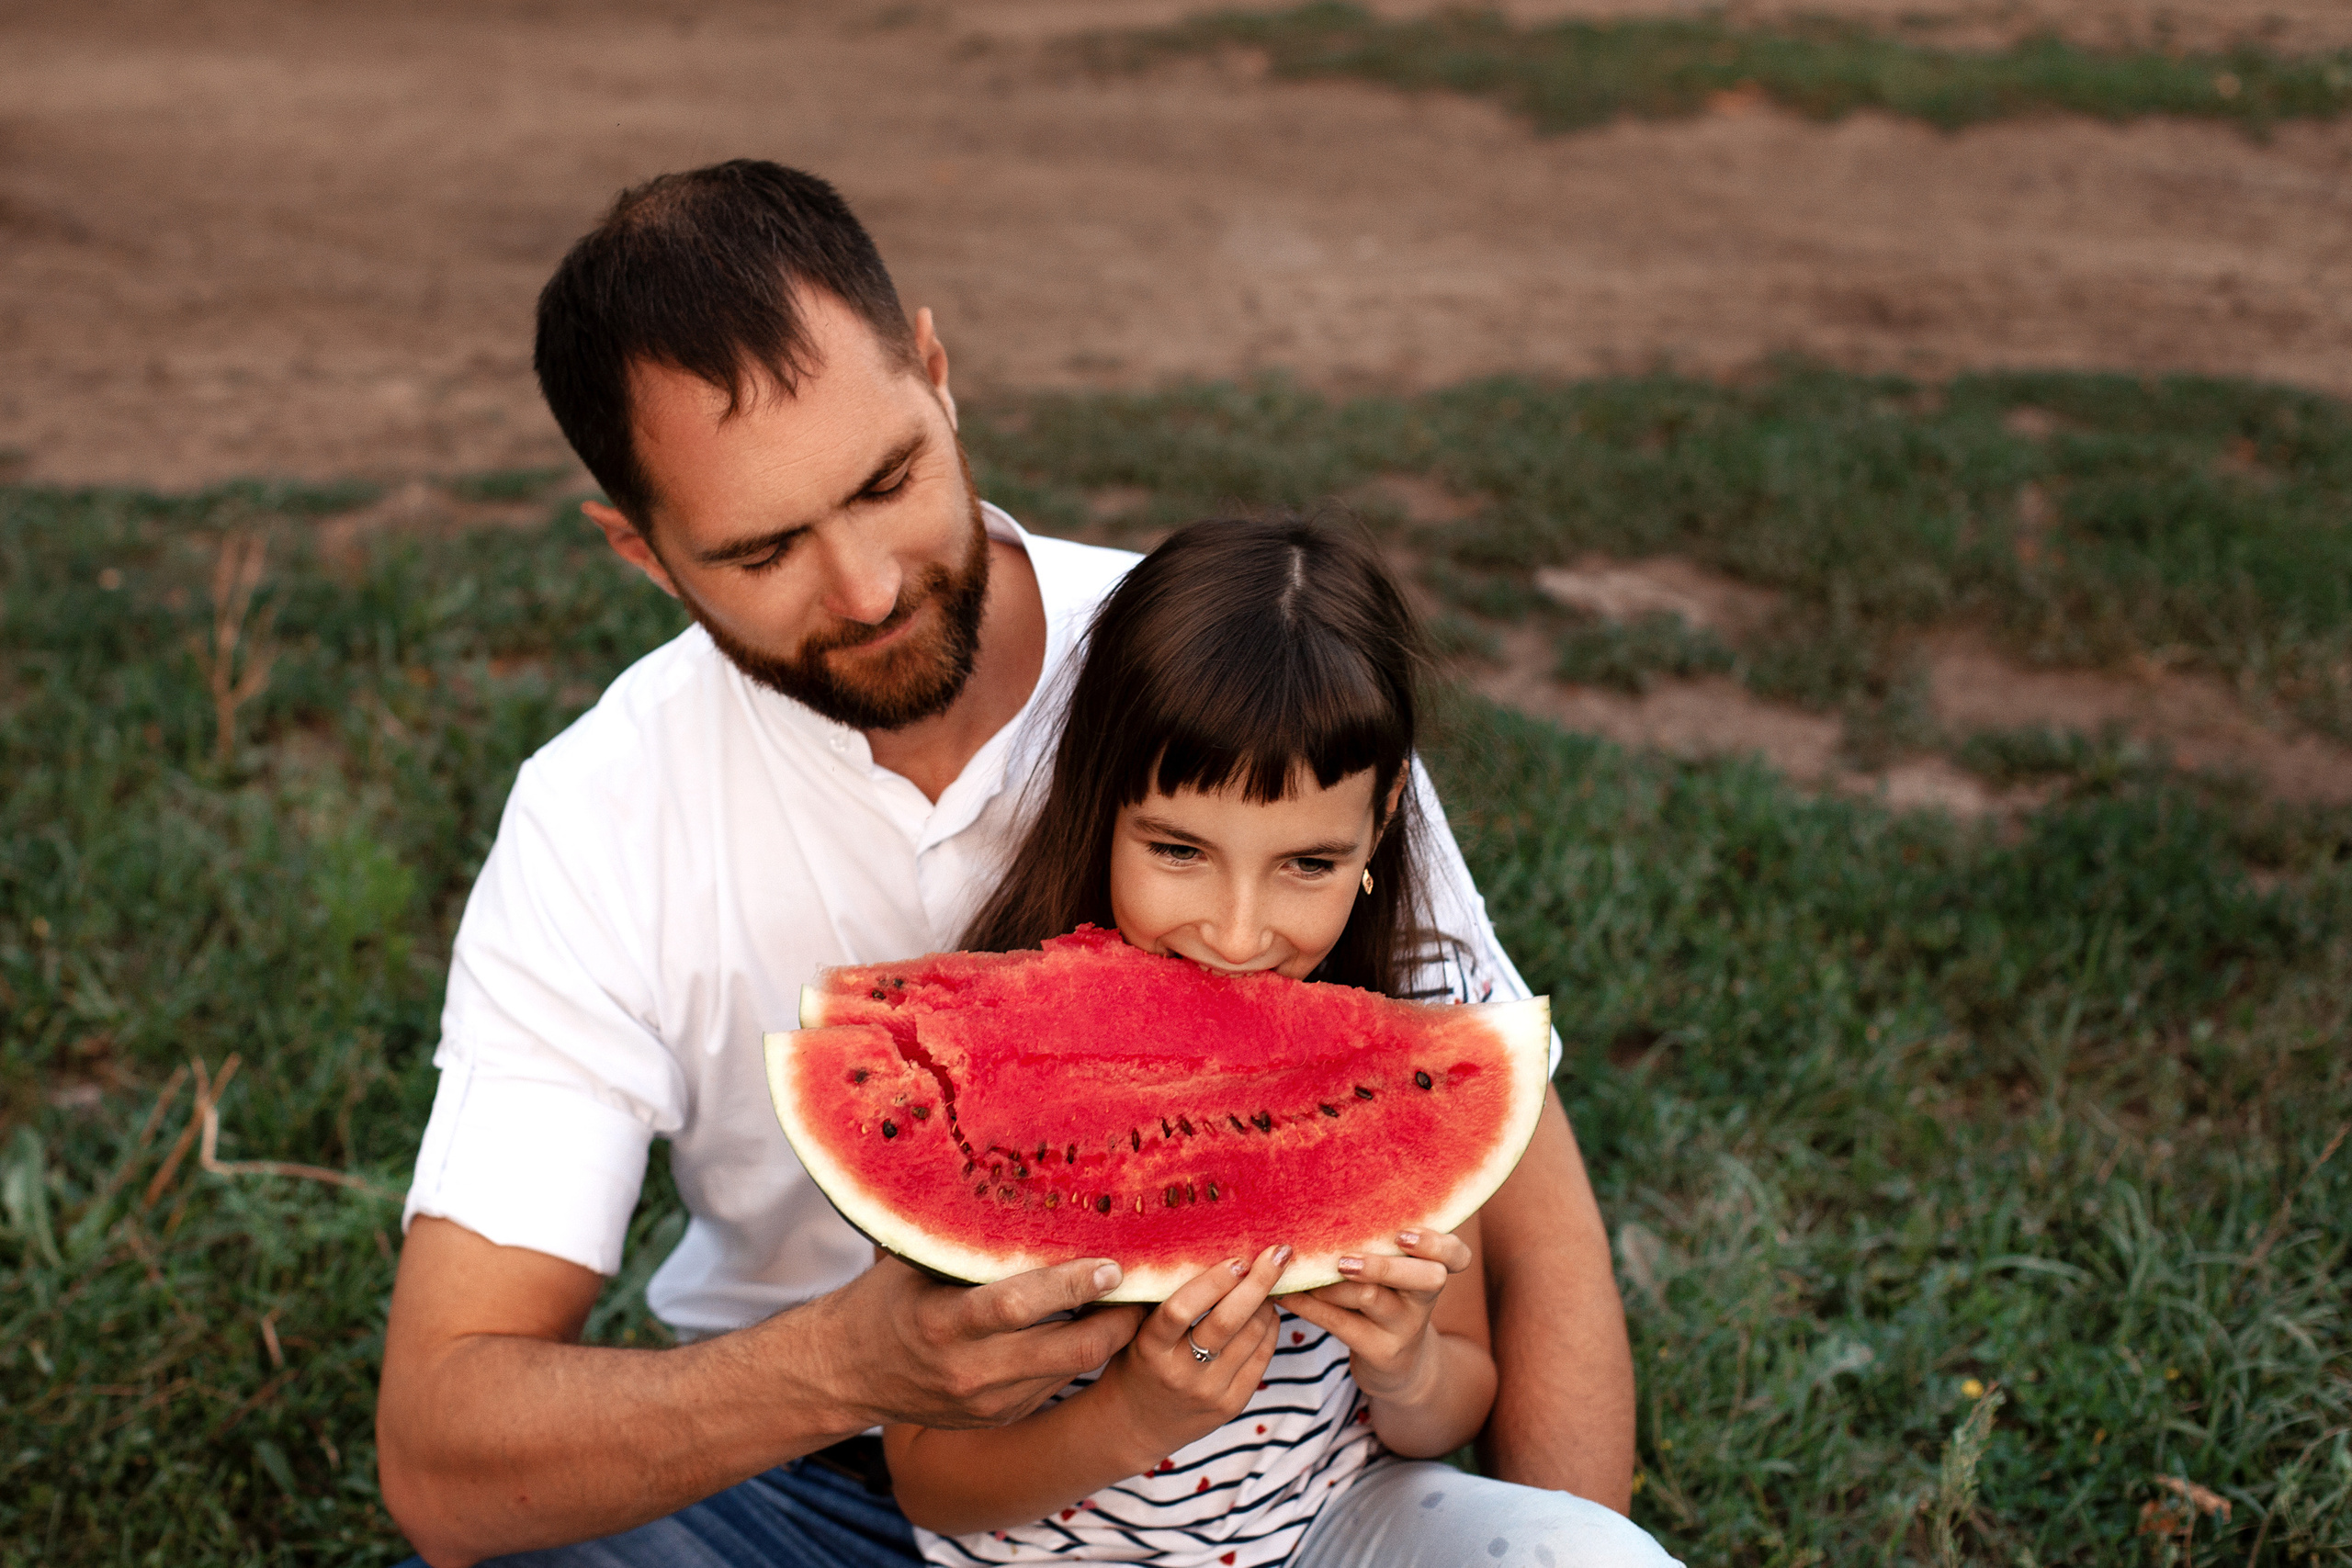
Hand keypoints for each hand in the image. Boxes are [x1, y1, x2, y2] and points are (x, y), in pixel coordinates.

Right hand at [816, 1255, 1145, 1430]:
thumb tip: (1016, 1185)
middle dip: (1118, 1319)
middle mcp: (970, 1371)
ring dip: (1108, 1337)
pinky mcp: (1000, 1418)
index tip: (1111, 1264)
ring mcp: (989, 1403)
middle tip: (1147, 1284)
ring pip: (1072, 1370)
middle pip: (1069, 1350)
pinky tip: (1093, 1325)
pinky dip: (1077, 1355)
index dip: (1070, 1284)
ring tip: (1134, 1300)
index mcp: (943, 1324)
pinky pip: (1055, 1385)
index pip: (1017, 1304)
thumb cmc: (883, 1302)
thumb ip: (962, 1241)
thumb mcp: (912, 1266)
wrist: (844, 1376)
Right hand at [1093, 1244, 1289, 1465]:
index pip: (1181, 1310)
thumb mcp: (1134, 1333)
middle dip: (1258, 1282)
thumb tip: (1206, 1249)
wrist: (1134, 1427)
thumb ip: (1162, 1301)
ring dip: (1267, 1303)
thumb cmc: (1136, 1364)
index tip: (1236, 1258)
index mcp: (1149, 1349)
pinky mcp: (1231, 1405)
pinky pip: (1261, 1359)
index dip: (1212, 1282)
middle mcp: (1180, 1373)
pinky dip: (1270, 1329)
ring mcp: (1208, 1393)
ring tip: (1271, 1280)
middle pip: (1227, 1322)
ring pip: (1251, 1337)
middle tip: (1277, 1253)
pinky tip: (1270, 1311)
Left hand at [1281, 1229, 1470, 1400]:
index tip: (1403, 1234)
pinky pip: (1341, 1324)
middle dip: (1384, 1265)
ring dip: (1333, 1284)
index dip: (1437, 1243)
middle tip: (1345, 1260)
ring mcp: (1404, 1328)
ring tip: (1304, 1271)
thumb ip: (1383, 1243)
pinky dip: (1309, 1306)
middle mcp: (1424, 1299)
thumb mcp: (1397, 1276)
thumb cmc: (1389, 1301)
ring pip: (1371, 1298)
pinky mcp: (1380, 1351)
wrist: (1398, 1366)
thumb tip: (1330, 1199)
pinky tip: (1286, 1294)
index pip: (1456, 1255)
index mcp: (1432, 1271)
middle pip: (1425, 1278)